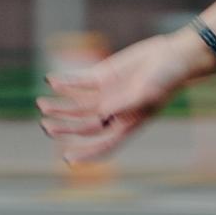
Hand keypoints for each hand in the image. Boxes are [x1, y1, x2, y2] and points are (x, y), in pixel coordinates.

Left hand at [38, 30, 207, 163]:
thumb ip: (125, 105)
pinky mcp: (104, 75)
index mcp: (128, 123)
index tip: (67, 158)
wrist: (174, 56)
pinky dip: (66, 82)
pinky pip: (80, 81)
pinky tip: (51, 80)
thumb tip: (102, 115)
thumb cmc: (168, 79)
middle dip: (64, 127)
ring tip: (41, 103)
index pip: (104, 144)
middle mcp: (115, 111)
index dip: (87, 153)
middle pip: (84, 125)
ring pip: (77, 104)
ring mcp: (108, 93)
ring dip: (60, 105)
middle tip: (46, 125)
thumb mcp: (148, 94)